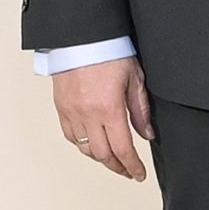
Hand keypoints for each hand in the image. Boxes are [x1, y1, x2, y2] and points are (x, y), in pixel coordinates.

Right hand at [52, 57, 154, 180]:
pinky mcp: (61, 107)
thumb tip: (147, 134)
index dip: (132, 166)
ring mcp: (72, 112)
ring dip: (100, 158)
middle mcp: (88, 114)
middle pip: (103, 155)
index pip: (123, 149)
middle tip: (128, 171)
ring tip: (112, 159)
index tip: (138, 174)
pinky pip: (70, 136)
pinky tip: (91, 144)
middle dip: (117, 167)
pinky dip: (82, 145)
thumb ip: (140, 110)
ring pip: (85, 149)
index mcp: (109, 108)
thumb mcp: (134, 79)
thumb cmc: (108, 50)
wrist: (81, 36)